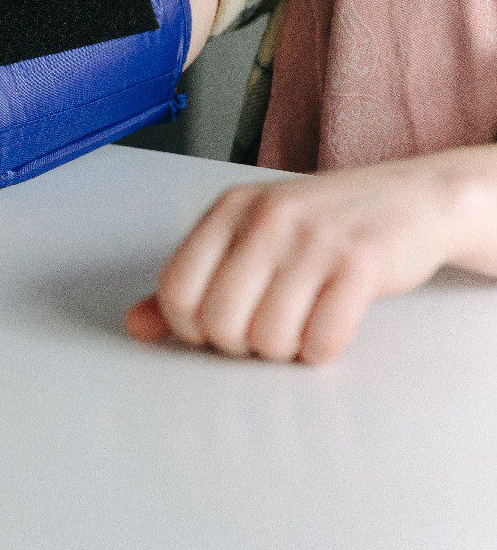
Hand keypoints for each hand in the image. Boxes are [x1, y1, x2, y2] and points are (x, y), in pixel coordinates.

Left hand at [126, 148, 496, 363]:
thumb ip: (192, 282)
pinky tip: (327, 329)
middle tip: (264, 329)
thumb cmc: (320, 228)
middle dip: (238, 345)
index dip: (190, 327)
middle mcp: (266, 218)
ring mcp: (314, 238)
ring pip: (267, 337)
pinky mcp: (362, 262)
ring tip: (298, 325)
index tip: (215, 328)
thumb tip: (137, 328)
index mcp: (228, 210)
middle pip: (218, 322)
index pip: (175, 289)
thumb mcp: (248, 239)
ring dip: (282, 350)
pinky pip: (321, 339)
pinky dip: (321, 350)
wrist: (413, 199)